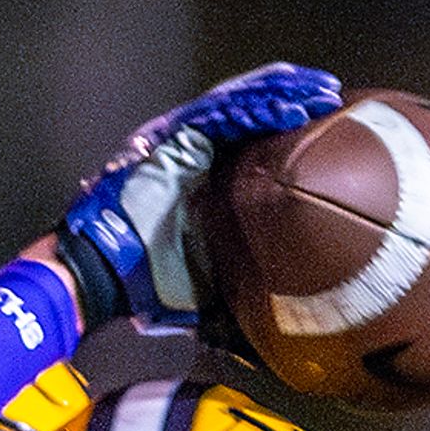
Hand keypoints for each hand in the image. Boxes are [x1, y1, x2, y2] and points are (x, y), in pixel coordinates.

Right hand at [53, 62, 340, 331]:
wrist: (99, 283)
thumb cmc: (144, 289)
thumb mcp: (205, 291)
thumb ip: (236, 295)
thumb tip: (269, 338)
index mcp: (200, 178)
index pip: (248, 139)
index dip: (284, 125)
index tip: (325, 123)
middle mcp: (187, 153)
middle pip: (247, 110)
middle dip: (291, 96)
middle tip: (330, 93)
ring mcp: (175, 144)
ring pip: (236, 104)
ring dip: (279, 95)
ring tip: (318, 92)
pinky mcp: (167, 144)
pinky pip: (216, 117)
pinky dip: (251, 110)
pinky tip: (285, 107)